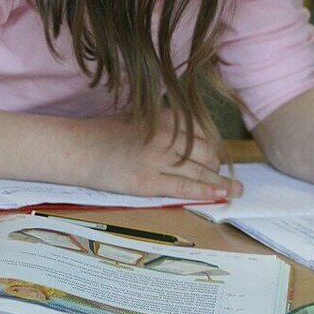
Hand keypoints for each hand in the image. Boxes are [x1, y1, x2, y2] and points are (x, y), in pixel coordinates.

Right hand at [83, 107, 241, 200]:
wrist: (79, 148)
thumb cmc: (108, 134)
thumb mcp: (143, 118)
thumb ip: (168, 125)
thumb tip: (194, 139)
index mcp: (165, 117)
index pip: (203, 132)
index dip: (214, 147)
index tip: (218, 156)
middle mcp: (166, 135)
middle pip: (206, 152)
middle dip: (217, 166)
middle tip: (222, 176)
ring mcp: (158, 159)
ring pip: (200, 171)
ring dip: (219, 182)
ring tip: (234, 190)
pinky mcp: (148, 182)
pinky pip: (184, 187)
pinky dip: (206, 192)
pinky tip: (220, 196)